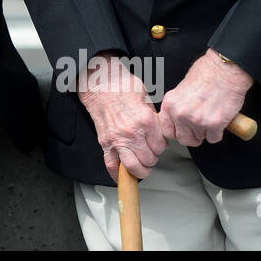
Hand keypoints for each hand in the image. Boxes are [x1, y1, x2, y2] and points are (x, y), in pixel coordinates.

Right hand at [77, 54, 166, 181]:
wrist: (99, 83)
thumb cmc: (121, 85)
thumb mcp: (146, 96)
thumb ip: (154, 117)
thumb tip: (160, 132)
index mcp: (146, 120)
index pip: (161, 146)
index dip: (162, 147)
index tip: (159, 144)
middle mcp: (132, 132)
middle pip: (149, 159)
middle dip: (152, 158)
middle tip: (151, 154)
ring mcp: (117, 139)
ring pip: (133, 166)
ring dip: (140, 170)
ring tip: (142, 167)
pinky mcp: (105, 142)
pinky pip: (111, 164)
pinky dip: (117, 175)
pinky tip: (122, 177)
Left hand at [157, 49, 253, 146]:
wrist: (225, 70)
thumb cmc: (206, 73)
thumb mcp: (181, 88)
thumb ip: (178, 105)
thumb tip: (178, 119)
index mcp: (170, 104)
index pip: (166, 130)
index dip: (176, 133)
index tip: (182, 132)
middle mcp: (180, 114)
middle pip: (183, 139)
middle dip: (192, 137)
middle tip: (199, 129)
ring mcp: (197, 120)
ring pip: (200, 138)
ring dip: (206, 132)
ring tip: (210, 117)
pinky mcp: (214, 124)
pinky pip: (214, 138)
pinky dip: (218, 133)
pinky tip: (219, 120)